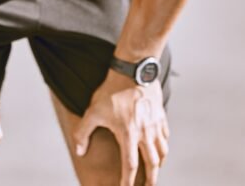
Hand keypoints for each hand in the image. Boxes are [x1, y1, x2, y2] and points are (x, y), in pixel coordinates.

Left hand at [73, 70, 168, 185]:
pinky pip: (165, 136)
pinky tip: (160, 149)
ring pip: (162, 151)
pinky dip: (164, 146)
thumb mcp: (92, 111)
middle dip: (150, 179)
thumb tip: (79, 151)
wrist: (133, 70)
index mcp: (128, 134)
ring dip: (159, 164)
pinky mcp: (161, 115)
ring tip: (155, 171)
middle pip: (152, 164)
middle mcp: (145, 133)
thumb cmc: (111, 91)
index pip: (130, 166)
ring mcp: (155, 124)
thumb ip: (83, 132)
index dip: (128, 181)